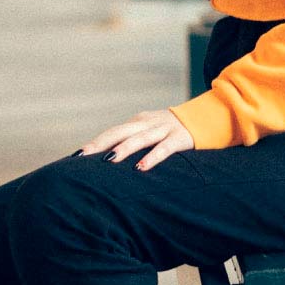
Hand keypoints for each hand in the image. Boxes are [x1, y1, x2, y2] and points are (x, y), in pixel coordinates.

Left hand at [79, 108, 194, 171]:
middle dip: (100, 144)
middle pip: (119, 132)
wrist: (209, 116)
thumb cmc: (174, 132)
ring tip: (109, 160)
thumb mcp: (152, 133)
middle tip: (82, 157)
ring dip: (123, 149)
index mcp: (138, 122)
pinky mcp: (180, 138)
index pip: (112, 132)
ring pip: (140, 138)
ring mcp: (164, 129)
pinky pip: (164, 148)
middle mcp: (147, 123)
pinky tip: (141, 168)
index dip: (94, 143)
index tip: (75, 157)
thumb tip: (111, 165)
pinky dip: (152, 157)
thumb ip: (135, 143)